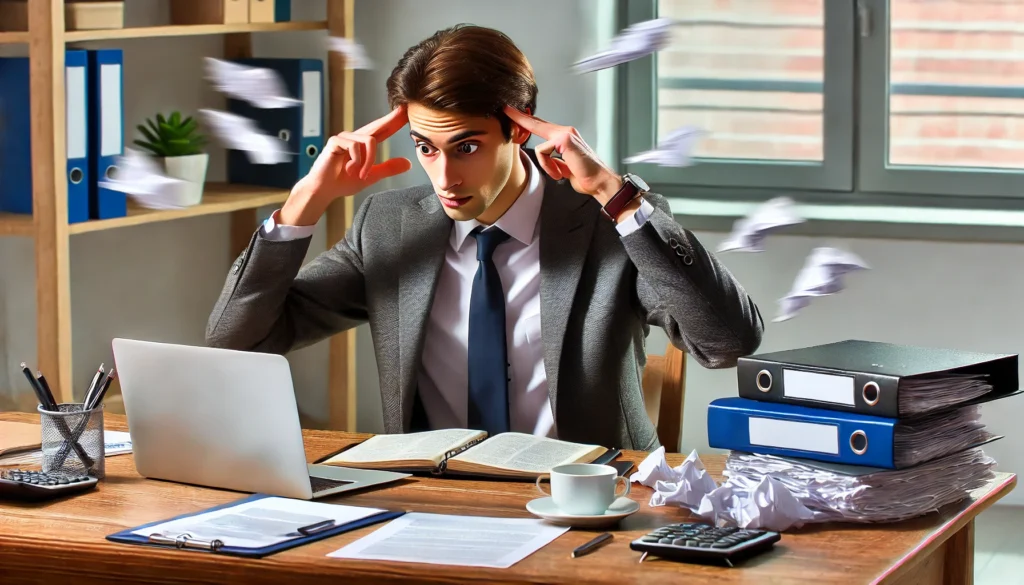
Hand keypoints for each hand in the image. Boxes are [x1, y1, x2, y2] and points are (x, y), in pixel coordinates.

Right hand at [281, 105, 411, 225]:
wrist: (324, 190)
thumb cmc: (342, 182)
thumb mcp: (371, 176)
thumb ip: (388, 168)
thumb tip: (408, 163)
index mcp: (363, 145)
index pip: (382, 130)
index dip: (394, 122)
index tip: (406, 112)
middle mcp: (355, 138)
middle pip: (377, 125)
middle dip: (391, 119)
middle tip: (404, 110)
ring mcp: (345, 138)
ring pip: (370, 141)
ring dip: (369, 161)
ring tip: (360, 174)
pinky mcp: (335, 141)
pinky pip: (355, 146)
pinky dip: (356, 161)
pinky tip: (349, 169)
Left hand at [503, 106, 622, 205]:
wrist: (599, 181)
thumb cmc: (584, 176)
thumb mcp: (564, 166)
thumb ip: (553, 159)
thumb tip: (545, 158)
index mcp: (564, 137)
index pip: (541, 126)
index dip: (526, 120)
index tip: (513, 113)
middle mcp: (565, 132)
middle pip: (536, 123)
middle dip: (519, 117)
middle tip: (505, 109)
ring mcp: (565, 134)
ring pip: (540, 146)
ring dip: (547, 165)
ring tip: (558, 174)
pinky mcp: (564, 140)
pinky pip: (543, 153)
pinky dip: (549, 167)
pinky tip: (560, 174)